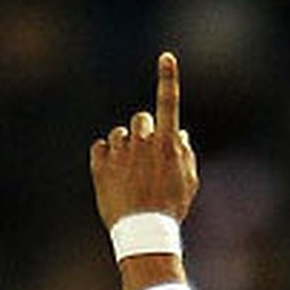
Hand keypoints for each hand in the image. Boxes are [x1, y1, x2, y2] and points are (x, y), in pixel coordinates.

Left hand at [90, 52, 199, 229]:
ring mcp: (119, 153)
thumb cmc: (171, 207)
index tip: (166, 57)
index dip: (168, 79)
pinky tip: (116, 177)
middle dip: (144, 131)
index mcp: (167, 145)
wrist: (142, 231)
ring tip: (131, 175)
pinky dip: (107, 158)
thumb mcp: (189, 183)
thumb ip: (185, 154)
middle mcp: (142, 143)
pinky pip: (100, 147)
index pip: (168, 104)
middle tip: (147, 156)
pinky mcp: (99, 164)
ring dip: (125, 147)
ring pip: (119, 135)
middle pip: (141, 119)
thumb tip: (178, 133)